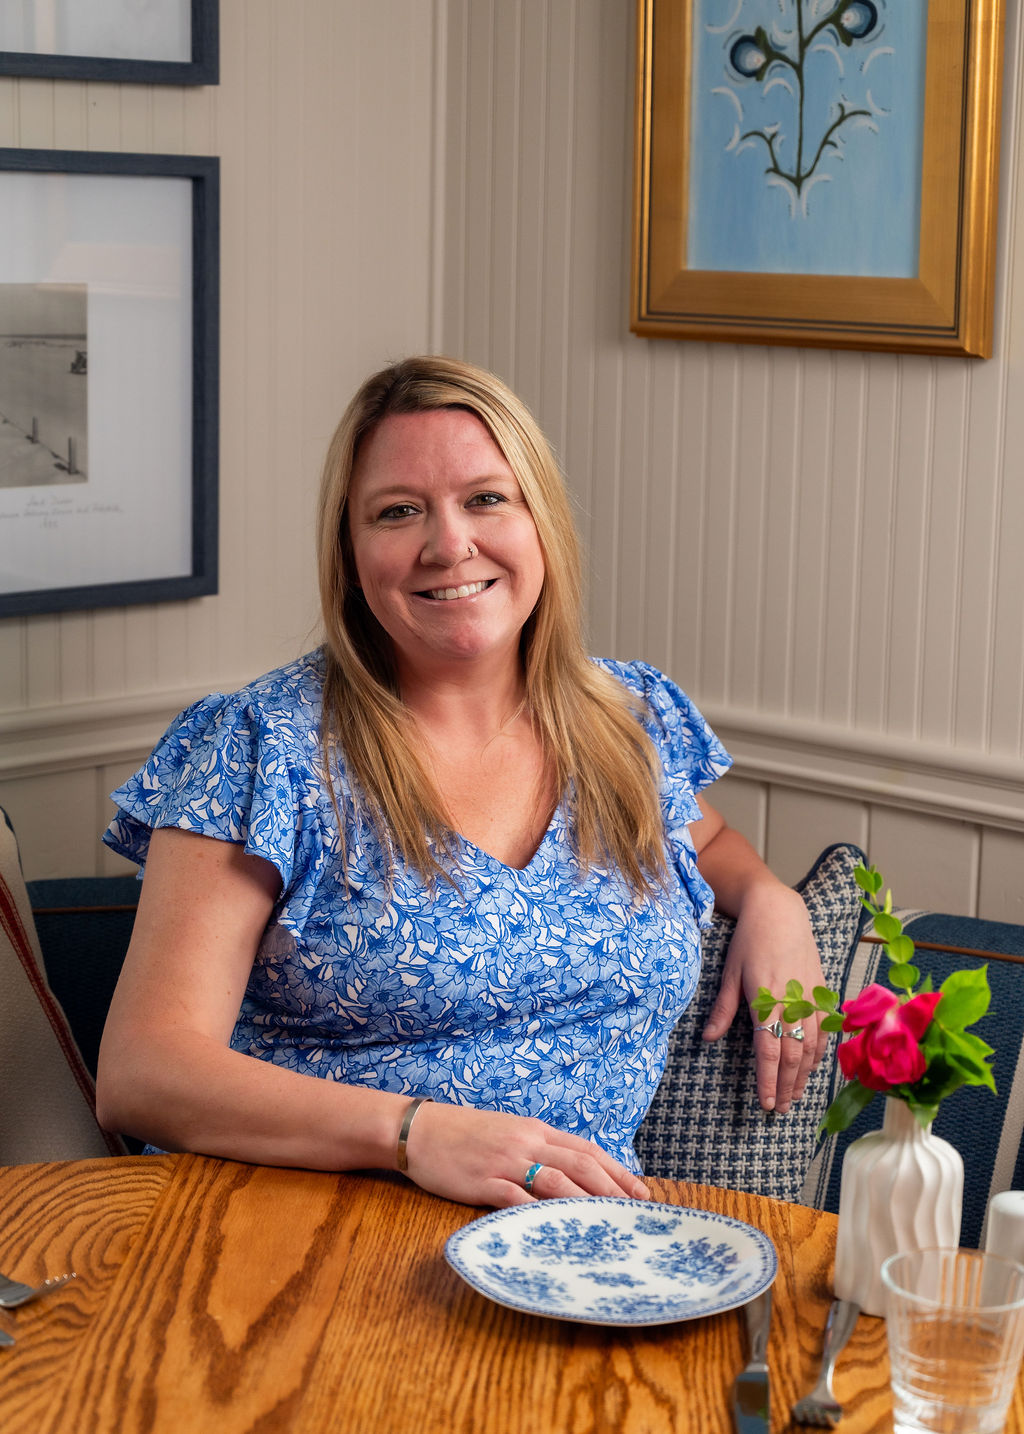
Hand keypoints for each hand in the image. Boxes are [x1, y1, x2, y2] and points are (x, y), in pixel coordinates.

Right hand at [401, 1101, 649, 1208]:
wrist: (417, 1130)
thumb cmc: (462, 1134)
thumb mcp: (507, 1132)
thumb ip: (537, 1149)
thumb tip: (571, 1173)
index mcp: (535, 1129)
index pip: (586, 1149)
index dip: (617, 1170)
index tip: (641, 1192)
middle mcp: (526, 1142)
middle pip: (580, 1164)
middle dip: (613, 1190)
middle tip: (635, 1214)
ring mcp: (505, 1161)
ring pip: (556, 1181)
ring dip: (586, 1204)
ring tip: (609, 1226)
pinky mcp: (483, 1181)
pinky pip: (517, 1199)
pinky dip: (541, 1215)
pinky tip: (558, 1231)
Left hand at [702, 882, 826, 1112]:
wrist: (780, 911)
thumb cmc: (749, 940)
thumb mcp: (729, 972)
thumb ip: (723, 1008)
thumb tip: (708, 1039)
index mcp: (766, 1000)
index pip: (769, 1052)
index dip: (768, 1080)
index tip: (766, 1103)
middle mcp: (792, 1003)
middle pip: (794, 1056)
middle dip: (787, 1086)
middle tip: (780, 1109)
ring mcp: (810, 998)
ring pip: (812, 1047)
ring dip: (804, 1076)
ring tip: (794, 1096)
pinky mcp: (821, 992)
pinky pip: (824, 1031)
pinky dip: (819, 1054)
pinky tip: (811, 1068)